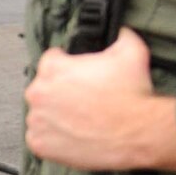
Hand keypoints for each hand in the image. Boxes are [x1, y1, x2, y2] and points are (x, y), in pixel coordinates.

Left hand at [25, 28, 175, 171]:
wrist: (138, 133)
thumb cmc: (132, 94)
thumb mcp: (132, 49)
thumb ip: (120, 34)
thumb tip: (120, 29)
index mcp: (54, 69)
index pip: (52, 58)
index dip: (69, 61)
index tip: (80, 70)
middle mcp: (39, 94)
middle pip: (43, 86)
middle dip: (61, 88)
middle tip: (85, 94)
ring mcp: (37, 121)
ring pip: (41, 112)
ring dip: (56, 112)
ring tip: (82, 115)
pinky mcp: (40, 145)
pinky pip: (39, 136)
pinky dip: (53, 135)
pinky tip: (75, 131)